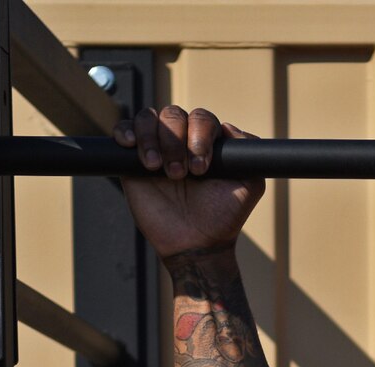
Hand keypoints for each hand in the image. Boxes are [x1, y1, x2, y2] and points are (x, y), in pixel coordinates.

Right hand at [116, 105, 264, 260]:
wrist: (195, 243)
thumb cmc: (221, 217)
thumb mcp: (249, 186)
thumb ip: (249, 154)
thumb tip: (230, 127)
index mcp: (207, 142)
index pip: (201, 119)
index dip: (200, 136)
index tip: (201, 167)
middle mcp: (182, 140)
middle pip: (173, 115)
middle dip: (175, 143)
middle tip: (180, 174)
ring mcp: (157, 147)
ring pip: (148, 118)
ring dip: (152, 139)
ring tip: (156, 168)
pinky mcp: (132, 159)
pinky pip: (124, 129)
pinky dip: (124, 131)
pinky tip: (130, 144)